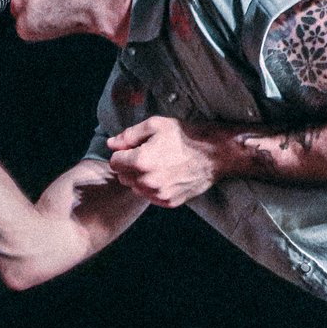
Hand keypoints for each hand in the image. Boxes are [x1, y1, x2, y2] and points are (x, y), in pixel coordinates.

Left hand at [105, 116, 221, 207]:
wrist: (215, 153)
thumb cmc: (187, 136)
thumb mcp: (156, 125)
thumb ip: (129, 135)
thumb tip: (111, 143)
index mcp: (141, 161)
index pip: (114, 162)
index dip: (122, 153)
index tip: (134, 148)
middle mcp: (147, 181)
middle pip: (123, 177)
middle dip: (130, 166)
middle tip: (148, 155)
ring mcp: (158, 194)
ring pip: (135, 188)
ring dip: (141, 178)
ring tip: (159, 165)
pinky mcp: (169, 202)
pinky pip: (150, 196)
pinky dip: (153, 187)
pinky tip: (166, 175)